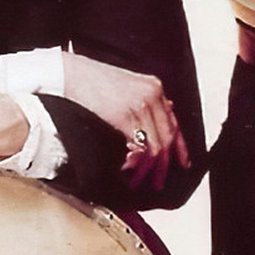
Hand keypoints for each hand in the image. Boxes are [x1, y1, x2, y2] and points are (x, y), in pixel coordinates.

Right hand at [57, 52, 190, 189]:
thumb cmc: (94, 80)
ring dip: (147, 168)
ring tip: (139, 179)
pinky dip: (135, 161)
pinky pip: (139, 146)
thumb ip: (145, 102)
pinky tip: (127, 167)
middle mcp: (152, 95)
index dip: (180, 147)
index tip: (183, 163)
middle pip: (168, 137)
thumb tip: (157, 121)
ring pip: (155, 145)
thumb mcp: (128, 86)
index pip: (174, 123)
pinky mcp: (124, 115)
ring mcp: (140, 105)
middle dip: (164, 164)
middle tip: (158, 181)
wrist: (72, 73)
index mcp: (155, 87)